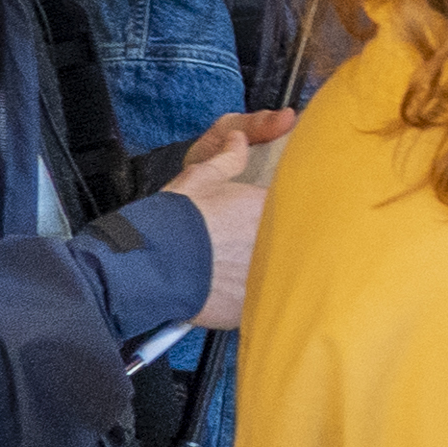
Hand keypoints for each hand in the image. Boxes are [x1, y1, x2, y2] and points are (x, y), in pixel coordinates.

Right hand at [168, 108, 298, 329]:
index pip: (293, 210)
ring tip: (237, 273)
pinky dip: (251, 299)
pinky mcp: (256, 305)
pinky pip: (262, 302)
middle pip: (293, 245)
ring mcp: (270, 275)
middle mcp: (278, 242)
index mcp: (271, 208)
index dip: (283, 217)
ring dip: (269, 274)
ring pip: (282, 276)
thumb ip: (228, 159)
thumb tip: (238, 140)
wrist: (154, 263)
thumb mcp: (200, 178)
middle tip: (245, 251)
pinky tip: (231, 293)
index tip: (266, 223)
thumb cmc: (177, 220)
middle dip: (280, 247)